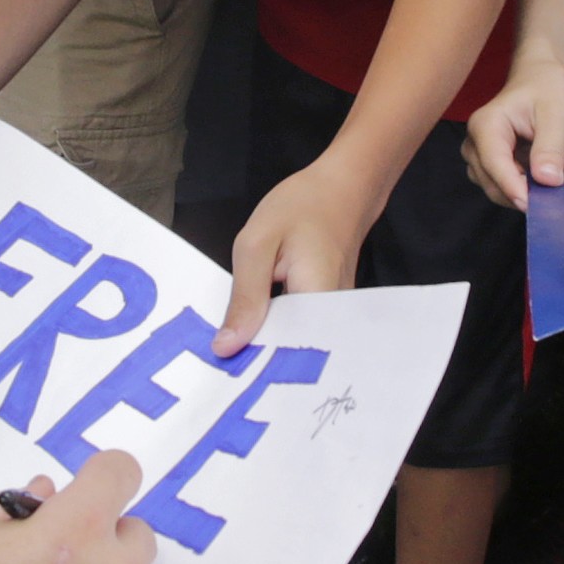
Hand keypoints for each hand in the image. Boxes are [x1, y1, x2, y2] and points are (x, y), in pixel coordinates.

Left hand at [219, 158, 377, 353]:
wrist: (343, 187)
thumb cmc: (303, 206)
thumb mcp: (257, 244)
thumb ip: (245, 297)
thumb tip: (226, 347)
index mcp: (317, 300)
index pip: (286, 354)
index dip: (253, 366)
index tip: (222, 377)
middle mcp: (333, 318)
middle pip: (291, 354)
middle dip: (256, 360)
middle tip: (220, 367)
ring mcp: (333, 316)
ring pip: (294, 343)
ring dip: (266, 344)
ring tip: (233, 353)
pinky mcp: (327, 311)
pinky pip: (299, 329)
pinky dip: (276, 329)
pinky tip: (255, 328)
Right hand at [462, 60, 563, 211]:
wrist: (541, 76)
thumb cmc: (547, 88)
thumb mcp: (557, 115)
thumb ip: (550, 148)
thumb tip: (547, 180)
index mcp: (487, 125)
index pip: (494, 163)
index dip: (513, 187)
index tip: (534, 205)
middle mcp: (475, 141)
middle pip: (490, 180)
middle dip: (517, 193)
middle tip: (550, 198)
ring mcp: (479, 152)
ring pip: (492, 186)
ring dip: (517, 193)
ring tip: (545, 188)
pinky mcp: (488, 161)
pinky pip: (498, 184)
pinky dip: (517, 189)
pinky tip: (536, 183)